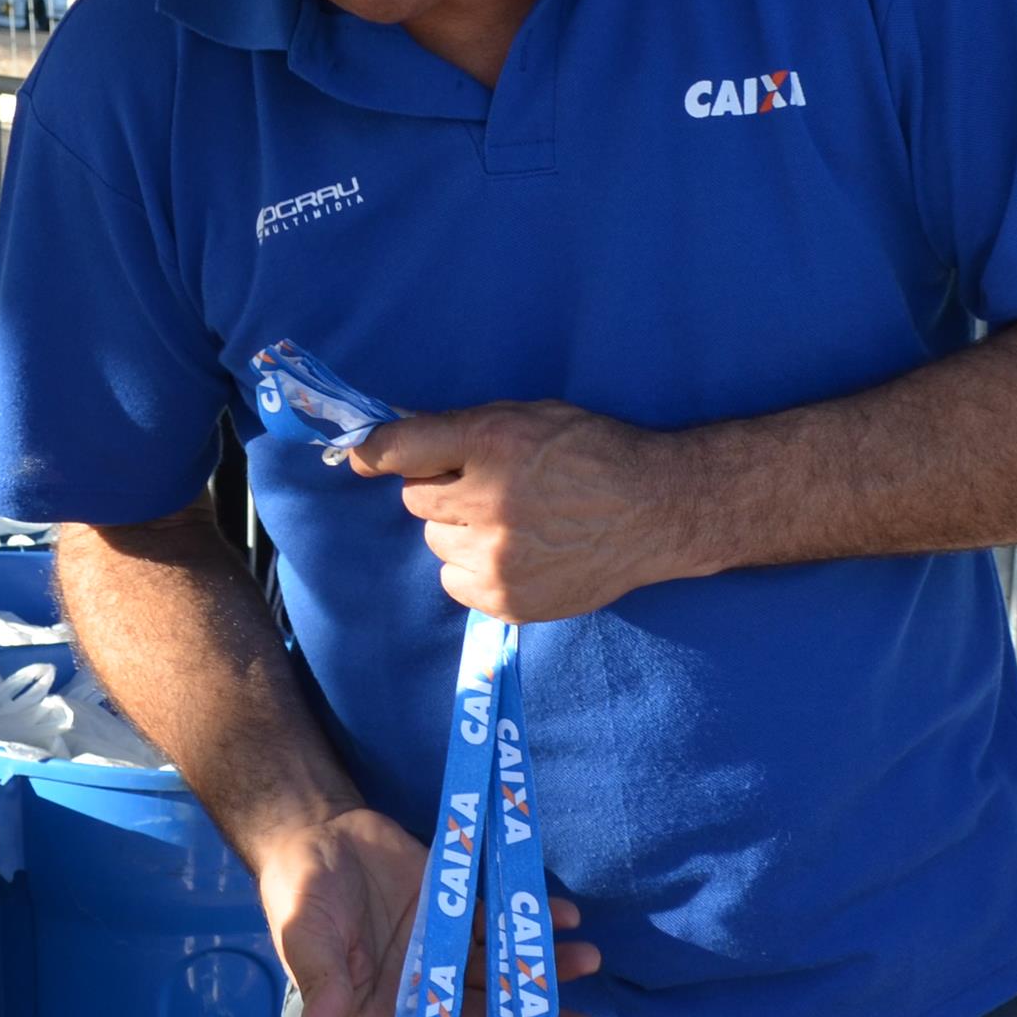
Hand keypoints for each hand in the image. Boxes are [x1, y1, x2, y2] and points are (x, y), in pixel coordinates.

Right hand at [249, 804, 602, 1016]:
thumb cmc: (300, 897)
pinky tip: (568, 916)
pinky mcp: (460, 907)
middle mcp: (423, 989)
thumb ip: (322, 989)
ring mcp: (446, 949)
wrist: (316, 834)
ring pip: (502, 970)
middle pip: (485, 1016)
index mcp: (384, 1012)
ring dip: (545, 970)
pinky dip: (535, 917)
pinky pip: (502, 919)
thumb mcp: (306, 942)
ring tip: (588, 961)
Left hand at [346, 400, 693, 621]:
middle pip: (417, 500)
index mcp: (492, 443)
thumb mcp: (532, 417)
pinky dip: (474, 569)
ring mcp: (497, 557)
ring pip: (436, 543)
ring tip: (511, 523)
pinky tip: (515, 554)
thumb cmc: (596, 453)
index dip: (373, 453)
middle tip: (485, 488)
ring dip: (459, 531)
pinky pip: (454, 582)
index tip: (359, 457)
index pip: (401, 448)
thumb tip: (400, 438)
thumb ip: (468, 428)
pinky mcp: (507, 598)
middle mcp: (487, 501)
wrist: (656, 512)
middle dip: (443, 490)